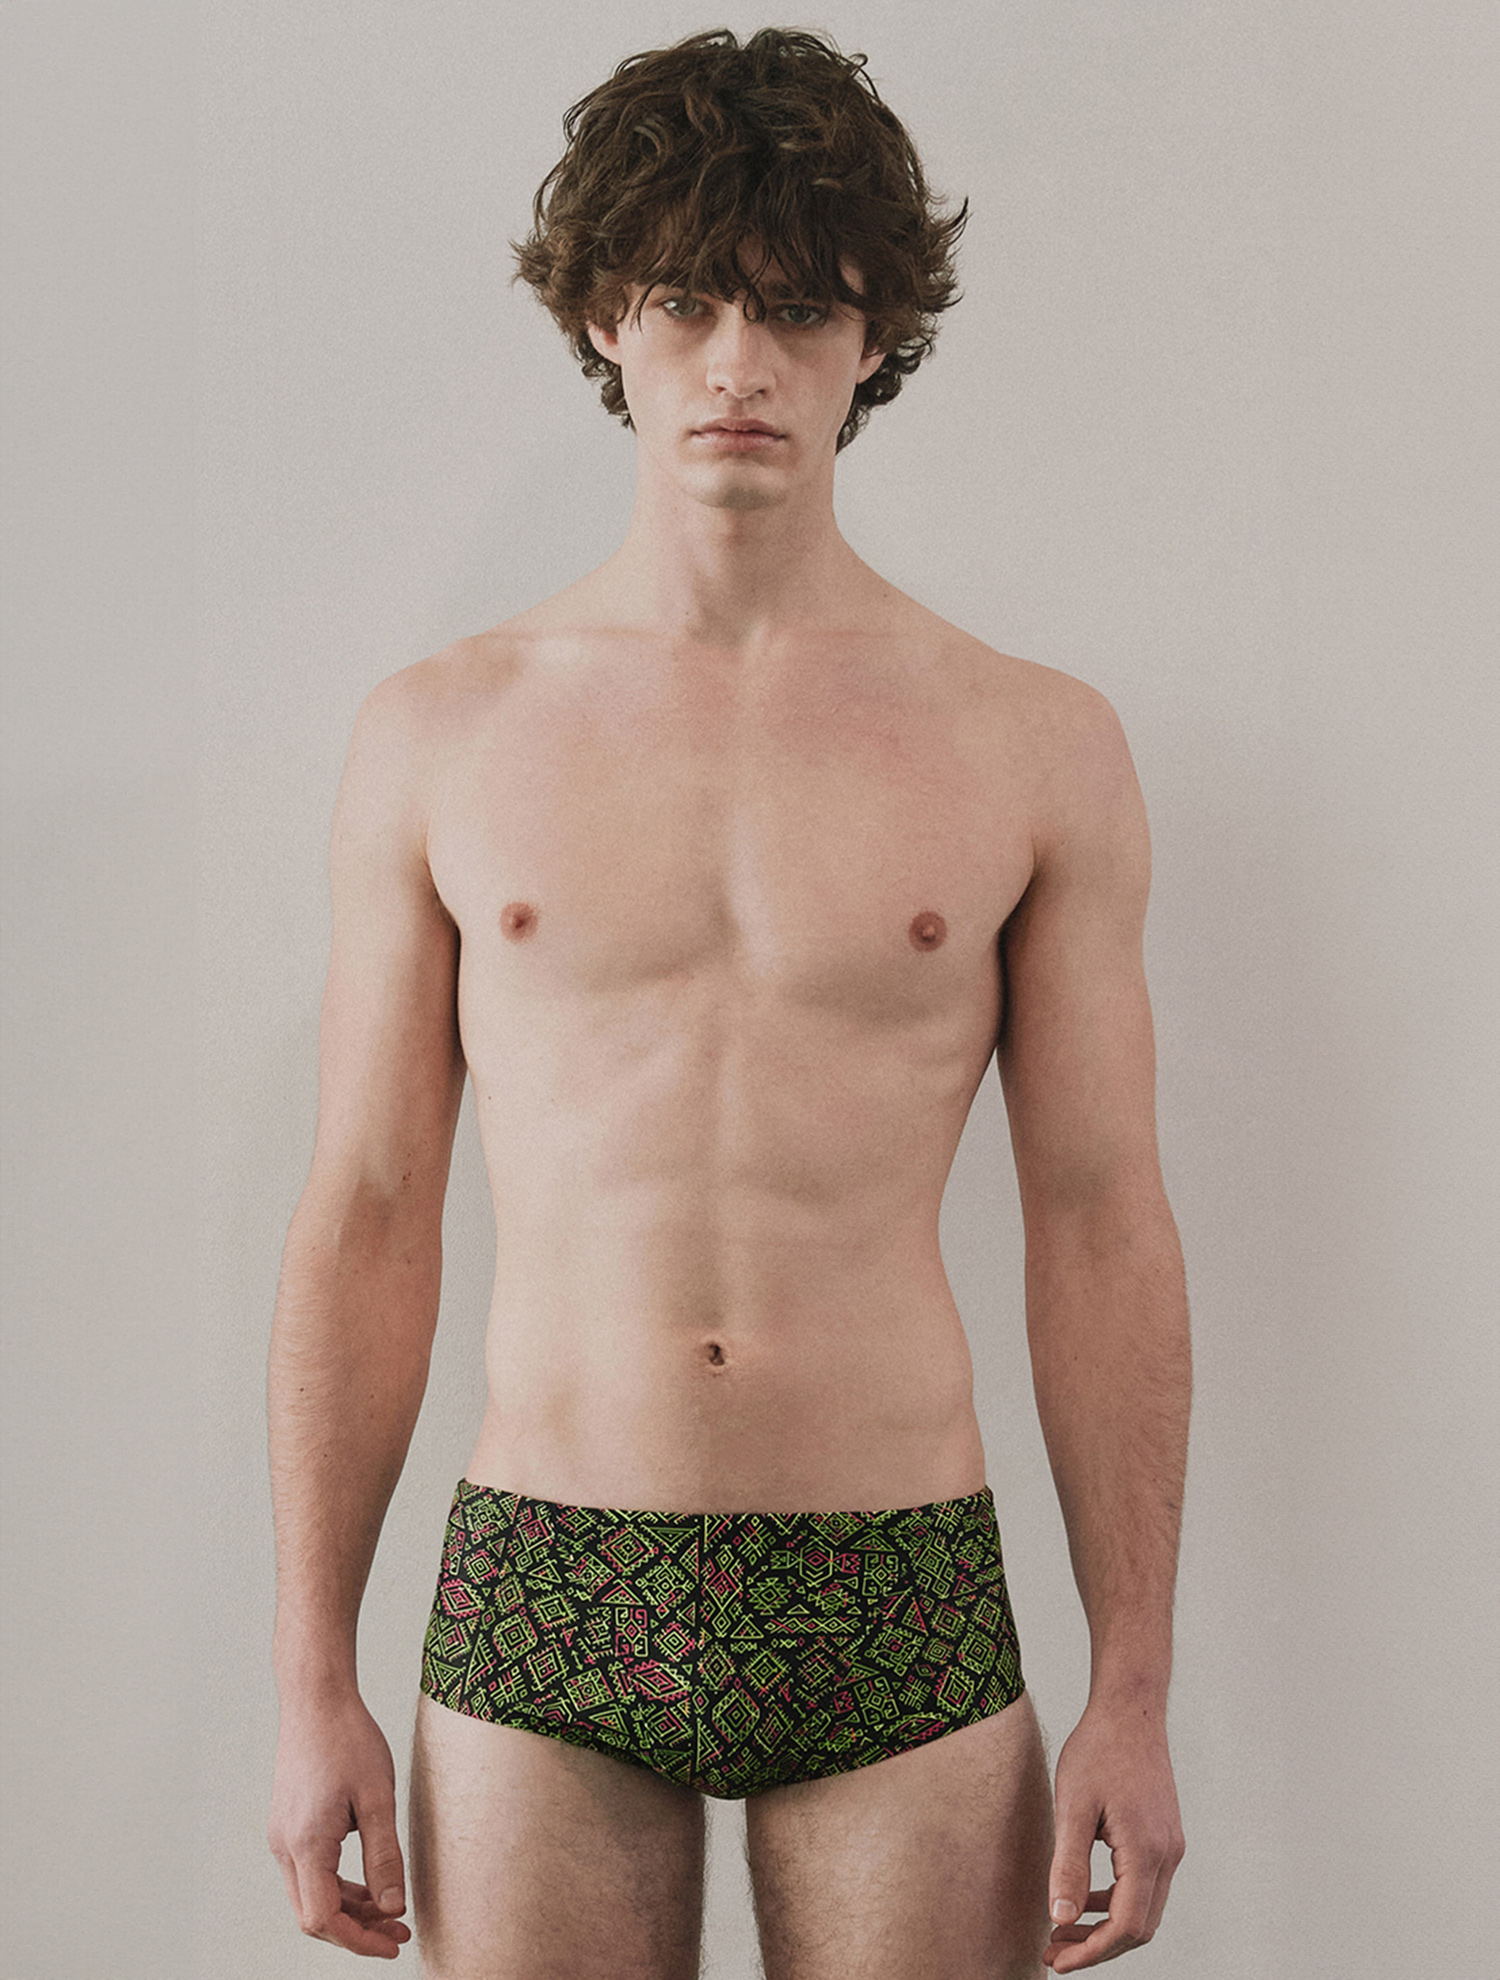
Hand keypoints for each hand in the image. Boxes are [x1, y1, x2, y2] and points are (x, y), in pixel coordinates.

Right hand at [268, 1691, 413, 1958]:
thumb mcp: (378, 1797)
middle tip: (399, 1933)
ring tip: (390, 1912)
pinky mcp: (288, 1826)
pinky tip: (368, 1883)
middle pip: (314, 1915)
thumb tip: (392, 1909)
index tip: (394, 1944)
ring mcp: (282, 1837)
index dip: (359, 1941)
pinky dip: (338, 1887)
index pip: (324, 1919)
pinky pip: (310, 1873)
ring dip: (348, 1910)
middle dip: (356, 1931)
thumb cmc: (349, 1740)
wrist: (316, 1699)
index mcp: (306, 1844)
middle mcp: (285, 1847)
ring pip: (311, 1896)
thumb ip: (384, 1856)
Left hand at [1043, 1697, 1184, 1969]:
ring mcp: (1171, 1846)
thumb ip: (1069, 1865)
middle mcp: (1168, 1855)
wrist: (1130, 1708)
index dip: (1090, 1952)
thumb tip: (1060, 1919)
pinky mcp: (1165, 1836)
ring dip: (1106, 1927)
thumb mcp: (1073, 1806)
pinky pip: (1145, 1885)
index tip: (1056, 1960)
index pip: (1125, 1927)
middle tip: (1054, 1951)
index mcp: (1147, 1852)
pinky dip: (1117, 1902)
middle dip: (1097, 1946)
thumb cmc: (1099, 1749)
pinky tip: (1086, 1897)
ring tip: (1063, 1930)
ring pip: (1145, 1909)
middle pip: (1140, 1928)